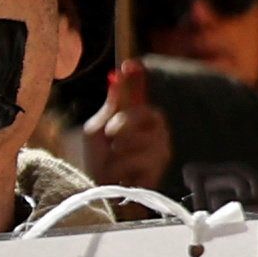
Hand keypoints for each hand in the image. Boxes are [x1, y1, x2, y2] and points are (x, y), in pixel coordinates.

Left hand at [78, 57, 173, 194]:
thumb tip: (117, 74)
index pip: (141, 92)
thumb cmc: (98, 160)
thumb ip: (111, 105)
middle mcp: (153, 131)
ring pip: (145, 140)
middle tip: (110, 132)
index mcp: (136, 117)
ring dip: (121, 151)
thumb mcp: (97, 129)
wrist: (98, 191)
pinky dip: (124, 168)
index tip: (129, 65)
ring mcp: (159, 150)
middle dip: (127, 122)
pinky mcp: (159, 171)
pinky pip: (143, 160)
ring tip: (112, 161)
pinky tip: (120, 175)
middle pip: (149, 113)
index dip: (138, 78)